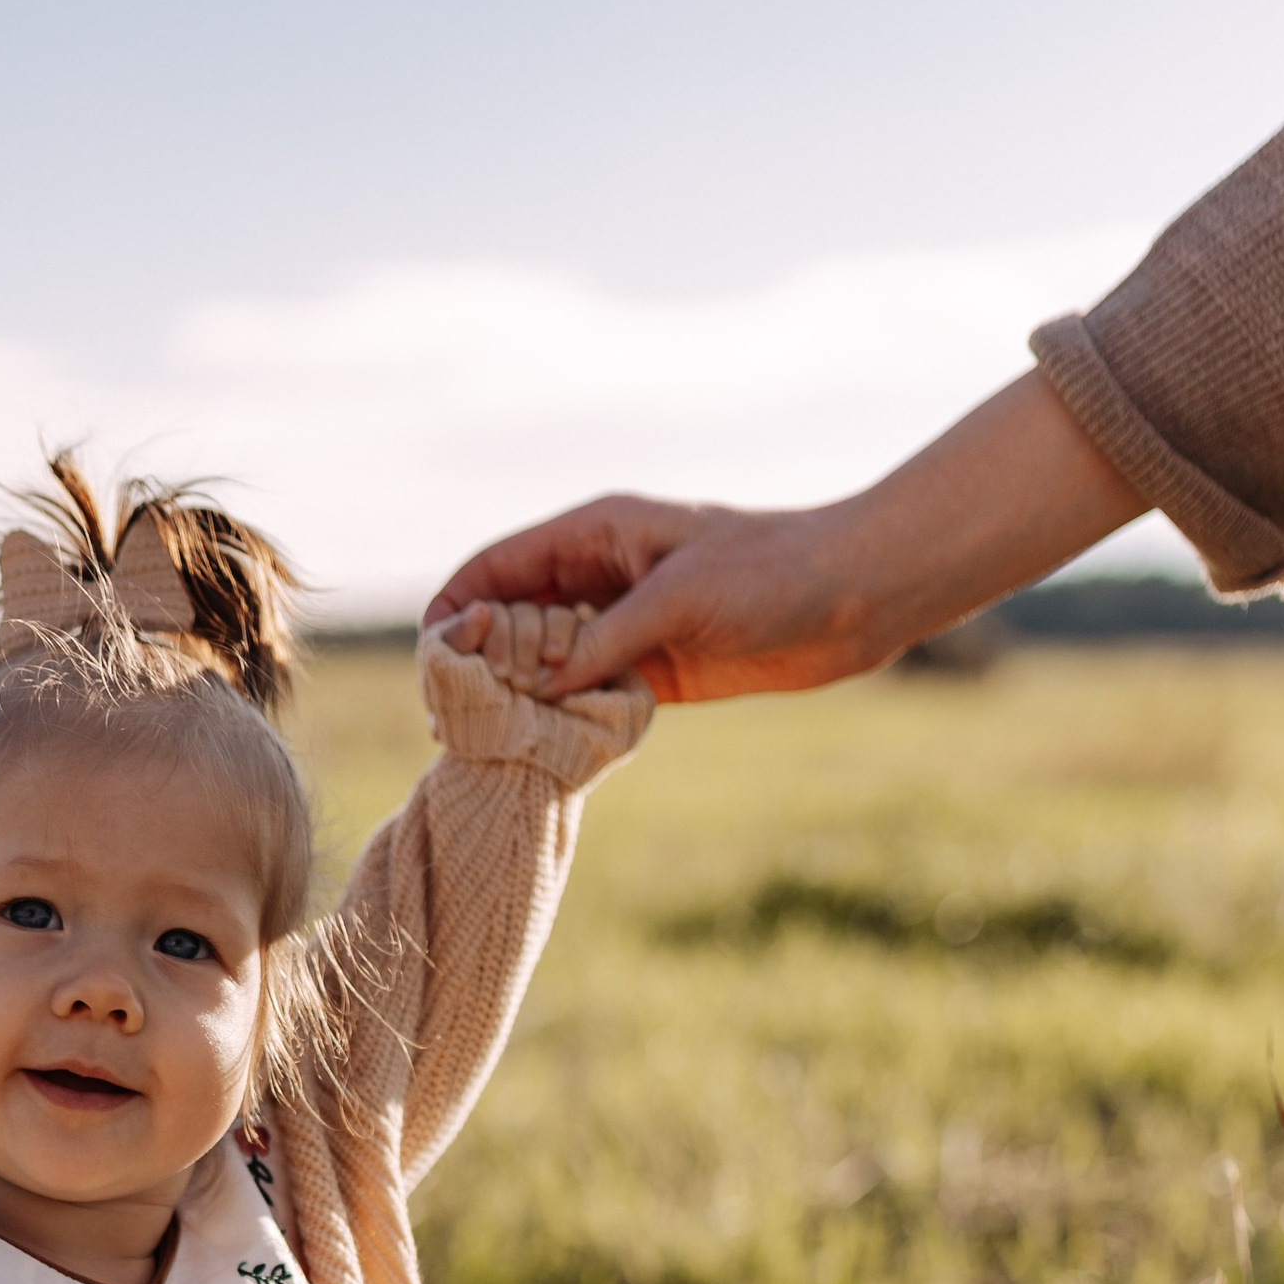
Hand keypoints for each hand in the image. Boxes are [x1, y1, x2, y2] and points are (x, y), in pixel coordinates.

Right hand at [425, 375, 1144, 706]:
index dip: (456, 603)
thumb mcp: (678, 597)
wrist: (852, 598)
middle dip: (477, 659)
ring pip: (546, 661)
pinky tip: (549, 751)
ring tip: (489, 743)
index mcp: (597, 532)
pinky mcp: (652, 670)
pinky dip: (565, 720)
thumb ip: (605, 639)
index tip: (431, 655)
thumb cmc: (772, 571)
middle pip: (512, 616)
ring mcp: (625, 624)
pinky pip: (588, 696)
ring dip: (519, 697)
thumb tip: (538, 684)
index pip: (500, 563)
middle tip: (451, 718)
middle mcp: (601, 575)